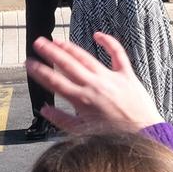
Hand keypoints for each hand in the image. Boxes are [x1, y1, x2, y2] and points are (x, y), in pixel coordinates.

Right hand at [28, 32, 163, 133]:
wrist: (143, 134)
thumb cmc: (113, 136)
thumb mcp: (82, 132)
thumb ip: (61, 119)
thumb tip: (44, 109)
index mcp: (81, 100)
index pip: (54, 81)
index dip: (39, 71)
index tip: (29, 63)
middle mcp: (93, 86)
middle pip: (67, 64)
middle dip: (50, 52)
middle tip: (38, 42)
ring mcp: (110, 78)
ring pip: (86, 57)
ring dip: (70, 47)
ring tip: (57, 40)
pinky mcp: (126, 75)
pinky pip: (117, 54)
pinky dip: (108, 42)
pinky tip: (97, 34)